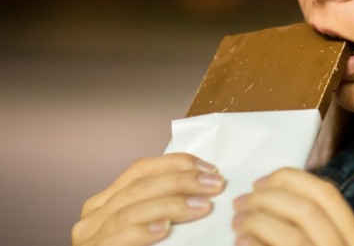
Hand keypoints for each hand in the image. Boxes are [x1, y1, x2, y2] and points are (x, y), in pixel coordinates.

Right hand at [72, 153, 225, 245]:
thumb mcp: (152, 227)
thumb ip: (165, 210)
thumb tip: (203, 192)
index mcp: (109, 201)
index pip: (141, 170)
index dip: (175, 164)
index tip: (209, 169)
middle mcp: (95, 215)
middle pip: (140, 187)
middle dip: (181, 182)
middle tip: (214, 185)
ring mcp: (89, 237)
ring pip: (129, 210)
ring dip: (171, 205)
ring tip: (202, 206)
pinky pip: (116, 239)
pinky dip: (142, 232)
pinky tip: (164, 228)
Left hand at [232, 168, 353, 245]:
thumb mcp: (334, 244)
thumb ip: (318, 228)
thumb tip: (275, 200)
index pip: (329, 194)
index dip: (291, 180)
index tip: (260, 182)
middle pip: (309, 210)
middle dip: (268, 199)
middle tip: (240, 203)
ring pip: (293, 236)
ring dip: (258, 223)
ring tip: (237, 223)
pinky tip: (241, 243)